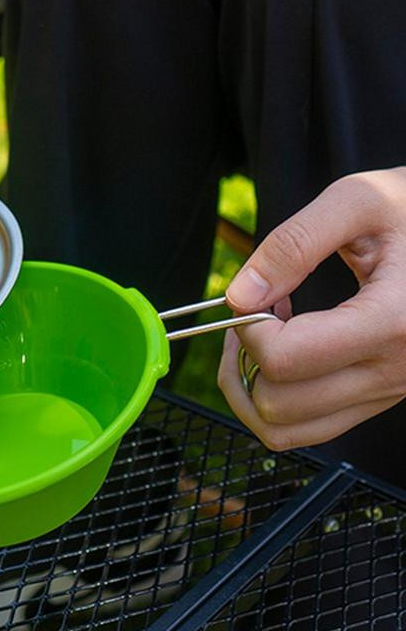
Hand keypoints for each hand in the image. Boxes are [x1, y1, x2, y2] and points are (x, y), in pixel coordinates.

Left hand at [218, 167, 405, 449]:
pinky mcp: (380, 396)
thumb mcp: (358, 201)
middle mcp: (393, 371)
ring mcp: (387, 392)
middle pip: (277, 405)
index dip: (247, 328)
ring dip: (251, 388)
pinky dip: (277, 399)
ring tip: (262, 337)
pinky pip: (309, 427)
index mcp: (392, 322)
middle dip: (242, 360)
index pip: (284, 360)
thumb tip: (239, 296)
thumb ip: (292, 245)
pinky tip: (286, 351)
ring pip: (286, 429)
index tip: (254, 294)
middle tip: (251, 316)